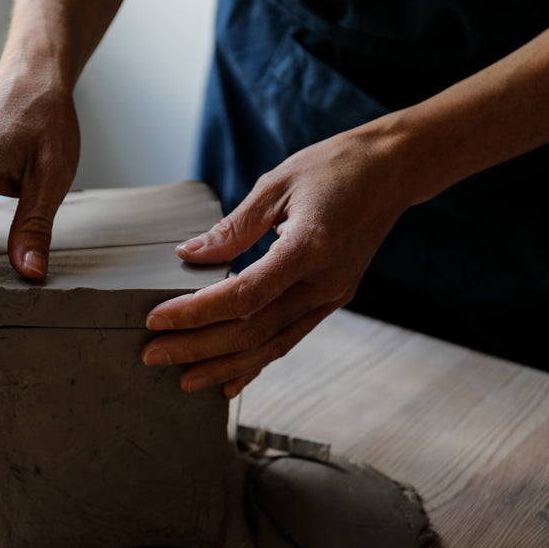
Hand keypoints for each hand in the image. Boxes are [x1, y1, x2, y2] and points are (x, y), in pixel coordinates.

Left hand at [140, 129, 412, 397]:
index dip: (197, 312)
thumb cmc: (337, 167)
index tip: (158, 319)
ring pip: (272, 344)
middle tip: (153, 355)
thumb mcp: (278, 183)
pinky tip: (231, 381)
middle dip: (199, 348)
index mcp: (309, 248)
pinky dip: (258, 362)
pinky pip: (290, 338)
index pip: (243, 295)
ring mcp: (331, 295)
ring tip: (184, 380)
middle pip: (252, 330)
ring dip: (225, 366)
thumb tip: (190, 254)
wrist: (394, 170)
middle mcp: (323, 282)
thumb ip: (233, 227)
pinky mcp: (332, 298)